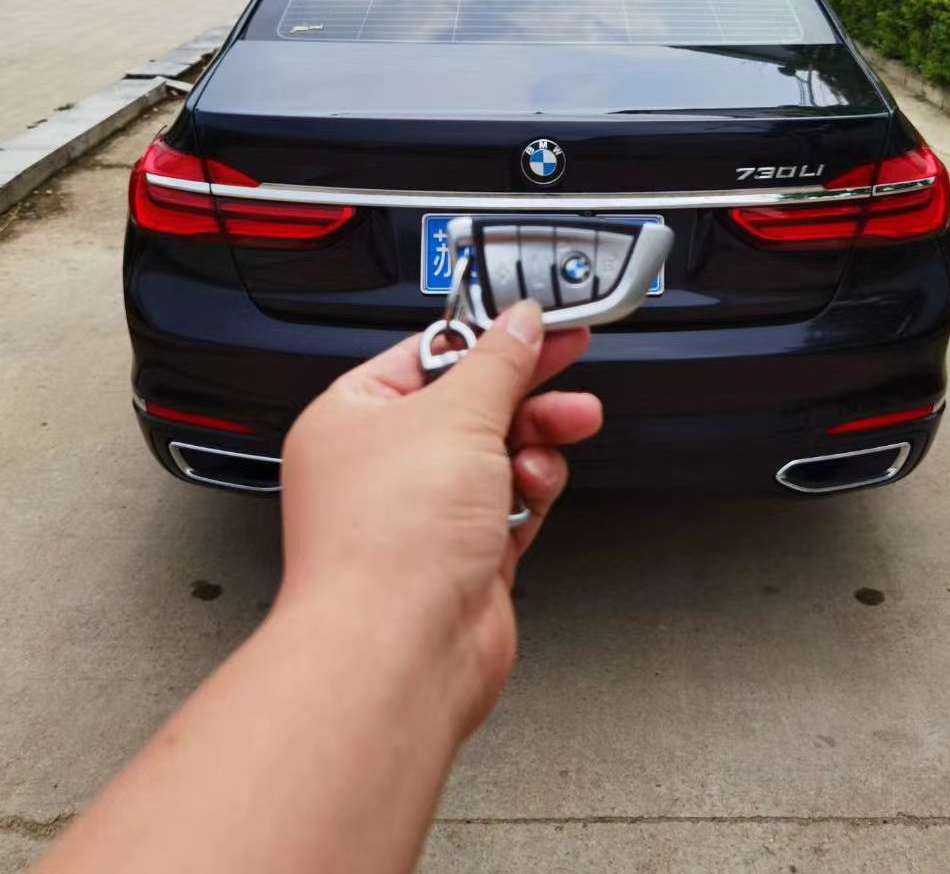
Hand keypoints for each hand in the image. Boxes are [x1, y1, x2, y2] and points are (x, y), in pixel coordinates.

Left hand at [277, 302, 598, 737]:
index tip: (535, 324)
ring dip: (536, 440)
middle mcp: (379, 467)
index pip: (427, 357)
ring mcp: (420, 516)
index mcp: (351, 417)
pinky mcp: (461, 558)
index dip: (485, 338)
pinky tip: (537, 485)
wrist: (400, 651)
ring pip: (496, 455)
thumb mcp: (458, 416)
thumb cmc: (387, 541)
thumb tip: (520, 324)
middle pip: (469, 406)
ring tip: (571, 424)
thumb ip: (499, 363)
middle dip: (525, 389)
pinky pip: (509, 504)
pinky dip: (530, 491)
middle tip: (570, 361)